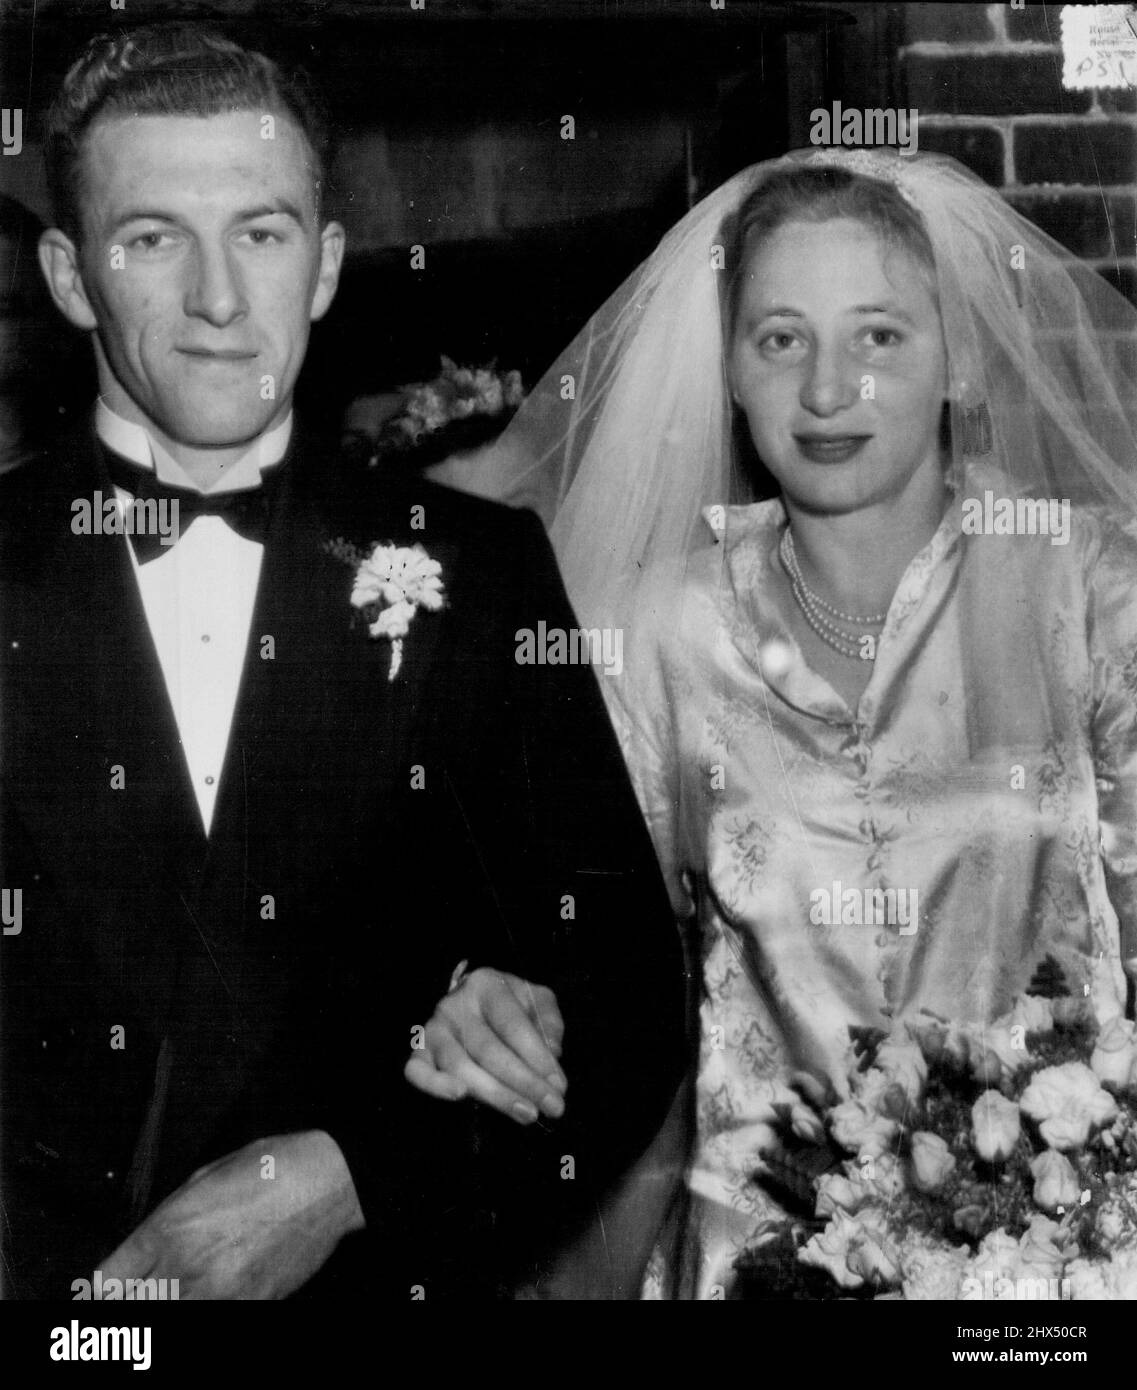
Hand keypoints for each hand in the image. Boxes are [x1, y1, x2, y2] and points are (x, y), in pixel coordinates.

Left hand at [100, 1130, 364, 1299]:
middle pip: (131, 1309)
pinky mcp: (250, 1307)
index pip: (105, 1282)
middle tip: (146, 1289)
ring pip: (166, 1321)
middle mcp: (188, 1267)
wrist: (330, 1181)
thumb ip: (167, 1219)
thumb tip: (143, 1253)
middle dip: (131, 1301)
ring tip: (181, 1291)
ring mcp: (220, 1294)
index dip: (99, 1291)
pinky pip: (209, 1320)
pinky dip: (203, 1307)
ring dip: (166, 1306)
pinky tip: (210, 1293)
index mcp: (170, 1227)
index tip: (103, 1292)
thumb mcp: (204, 1177)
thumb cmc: (275, 1169)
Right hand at [404, 967, 566, 1125]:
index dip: (538, 1057)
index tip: (559, 1086)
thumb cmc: (509, 1006)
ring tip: (526, 1113)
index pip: (513, 1024)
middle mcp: (455, 1004)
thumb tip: (552, 1054)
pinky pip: (417, 1072)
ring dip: (495, 1094)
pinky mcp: (418, 1052)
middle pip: (488, 1049)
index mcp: (487, 984)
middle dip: (523, 1082)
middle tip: (551, 1107)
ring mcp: (433, 1028)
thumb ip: (548, 1023)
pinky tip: (460, 1097)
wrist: (470, 1001)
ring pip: (459, 1066)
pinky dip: (435, 1086)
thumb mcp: (535, 1001)